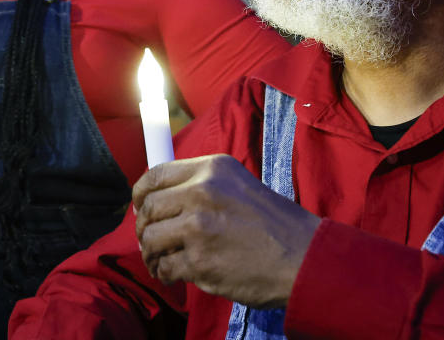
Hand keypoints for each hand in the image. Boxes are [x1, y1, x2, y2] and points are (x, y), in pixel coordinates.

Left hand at [132, 154, 319, 308]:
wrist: (304, 257)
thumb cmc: (274, 224)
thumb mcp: (237, 185)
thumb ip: (201, 186)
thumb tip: (160, 200)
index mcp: (211, 168)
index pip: (155, 175)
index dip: (140, 194)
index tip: (139, 208)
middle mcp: (202, 192)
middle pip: (149, 209)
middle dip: (144, 228)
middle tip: (151, 241)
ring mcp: (199, 227)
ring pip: (151, 239)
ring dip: (151, 253)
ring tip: (161, 261)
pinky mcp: (200, 261)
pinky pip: (165, 266)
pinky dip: (163, 273)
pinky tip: (172, 274)